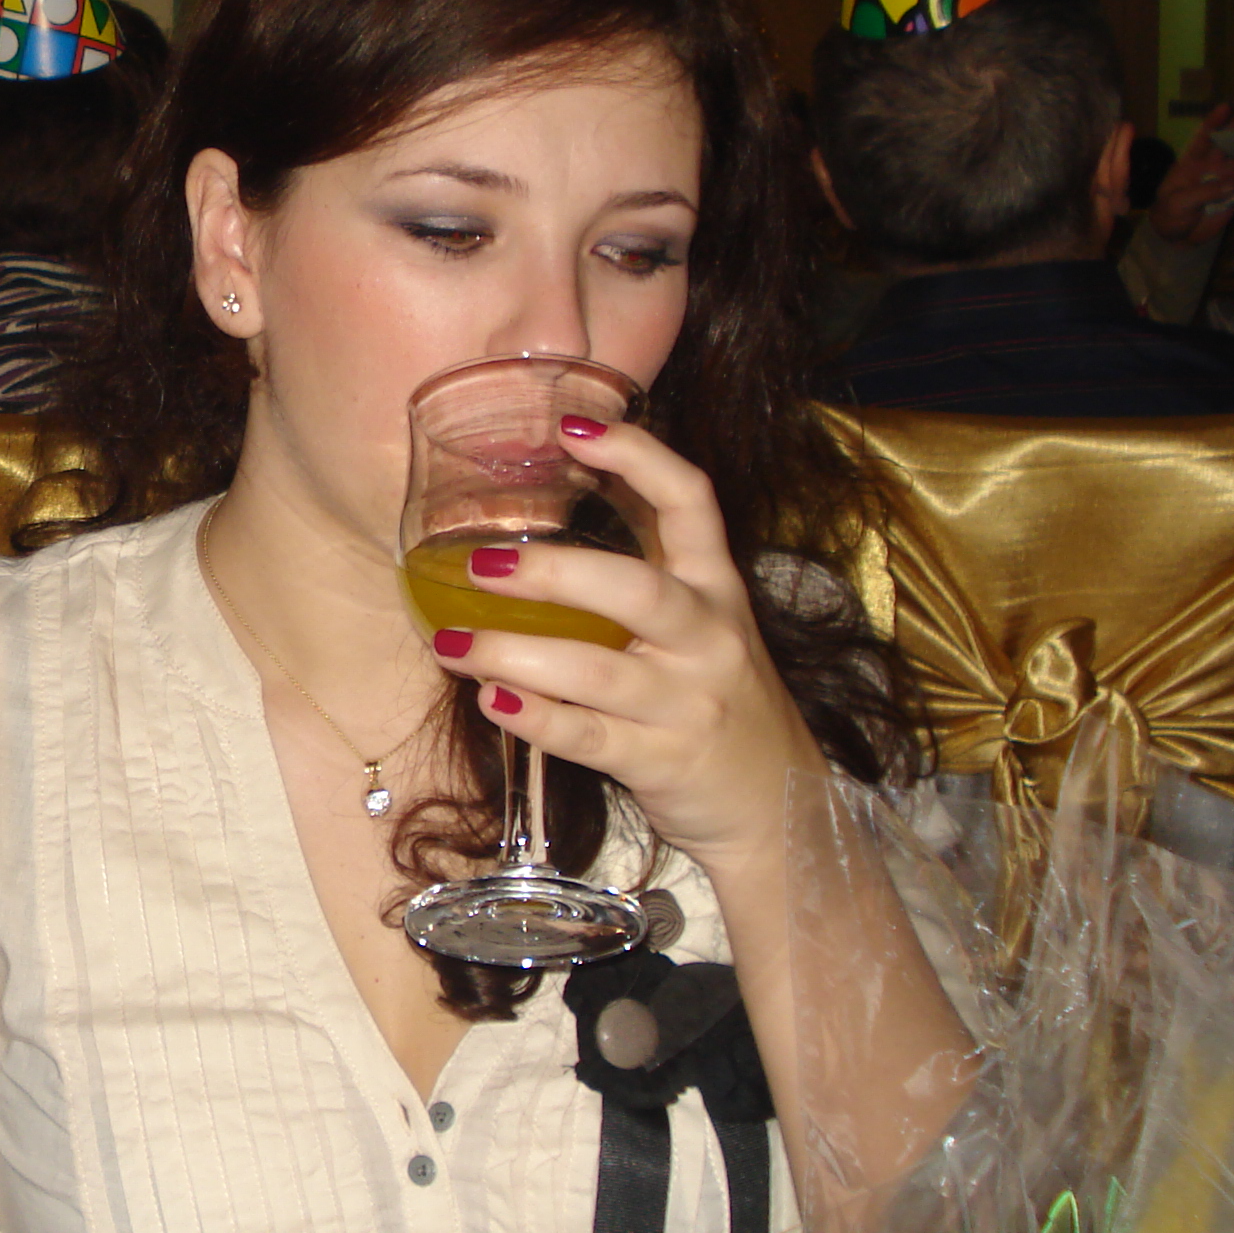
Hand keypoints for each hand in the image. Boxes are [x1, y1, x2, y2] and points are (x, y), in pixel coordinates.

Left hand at [423, 418, 822, 880]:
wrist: (780, 804)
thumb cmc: (714, 699)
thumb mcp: (700, 624)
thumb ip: (644, 569)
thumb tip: (561, 498)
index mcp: (716, 588)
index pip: (691, 501)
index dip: (637, 456)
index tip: (571, 428)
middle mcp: (709, 638)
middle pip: (634, 589)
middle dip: (552, 574)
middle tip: (478, 565)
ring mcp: (688, 702)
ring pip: (597, 671)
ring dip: (514, 655)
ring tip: (452, 646)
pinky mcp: (663, 760)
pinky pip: (589, 737)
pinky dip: (535, 718)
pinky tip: (491, 701)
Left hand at [1147, 101, 1233, 261]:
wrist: (1177, 237)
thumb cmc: (1169, 215)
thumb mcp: (1177, 203)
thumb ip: (1201, 193)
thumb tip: (1231, 183)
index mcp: (1192, 162)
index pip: (1204, 137)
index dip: (1214, 121)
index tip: (1226, 106)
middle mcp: (1212, 165)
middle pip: (1231, 141)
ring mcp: (1227, 178)